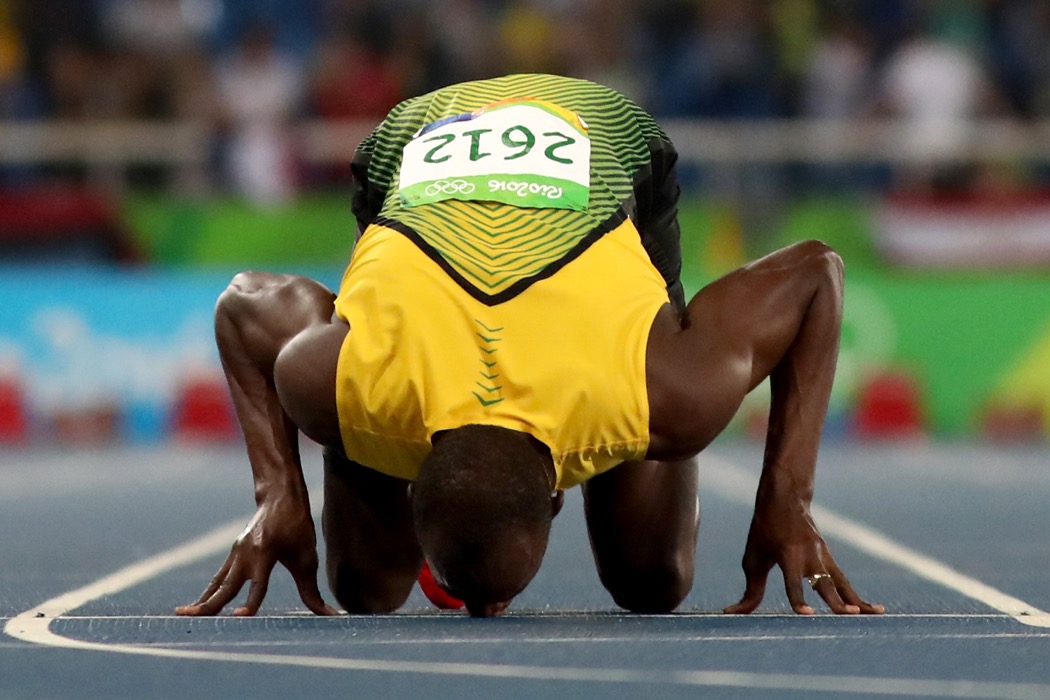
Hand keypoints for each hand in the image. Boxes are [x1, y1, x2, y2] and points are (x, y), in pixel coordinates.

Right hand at [176, 496, 338, 616]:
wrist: (279, 497)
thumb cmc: (297, 528)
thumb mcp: (307, 558)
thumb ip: (311, 591)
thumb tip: (330, 615)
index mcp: (266, 552)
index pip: (257, 585)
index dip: (251, 602)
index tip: (239, 616)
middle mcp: (246, 554)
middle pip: (227, 585)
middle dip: (210, 604)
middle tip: (191, 619)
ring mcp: (235, 553)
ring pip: (217, 582)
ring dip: (201, 600)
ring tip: (181, 615)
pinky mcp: (232, 555)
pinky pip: (218, 578)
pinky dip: (208, 592)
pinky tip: (197, 607)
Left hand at [724, 499, 883, 615]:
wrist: (787, 498)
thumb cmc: (765, 530)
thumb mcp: (753, 558)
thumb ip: (750, 591)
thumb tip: (731, 614)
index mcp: (787, 553)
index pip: (793, 581)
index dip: (798, 599)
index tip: (807, 614)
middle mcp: (808, 555)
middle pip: (823, 582)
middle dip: (835, 601)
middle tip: (848, 615)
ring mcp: (823, 556)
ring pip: (841, 582)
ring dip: (856, 599)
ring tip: (873, 614)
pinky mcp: (830, 560)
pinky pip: (845, 582)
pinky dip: (857, 596)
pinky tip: (874, 610)